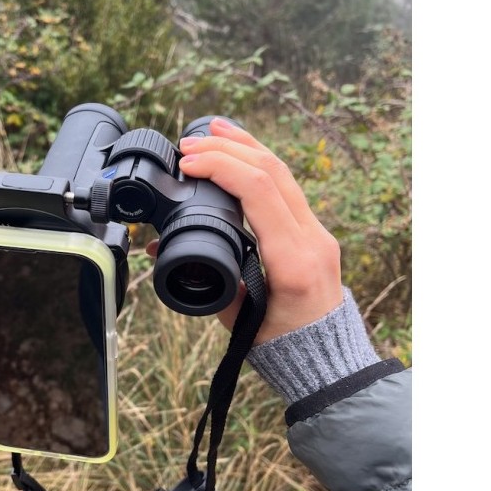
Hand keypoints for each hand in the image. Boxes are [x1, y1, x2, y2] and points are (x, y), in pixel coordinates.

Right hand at [148, 118, 342, 343]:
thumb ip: (206, 277)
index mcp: (292, 259)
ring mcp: (318, 232)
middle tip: (188, 144)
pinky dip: (260, 165)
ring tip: (214, 128)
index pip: (258, 190)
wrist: (327, 361)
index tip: (187, 165)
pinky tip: (242, 153)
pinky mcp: (315, 232)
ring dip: (245, 146)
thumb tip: (163, 252)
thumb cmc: (280, 347)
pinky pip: (288, 187)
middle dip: (227, 148)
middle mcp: (312, 238)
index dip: (220, 167)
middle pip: (272, 170)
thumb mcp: (237, 316)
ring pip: (283, 172)